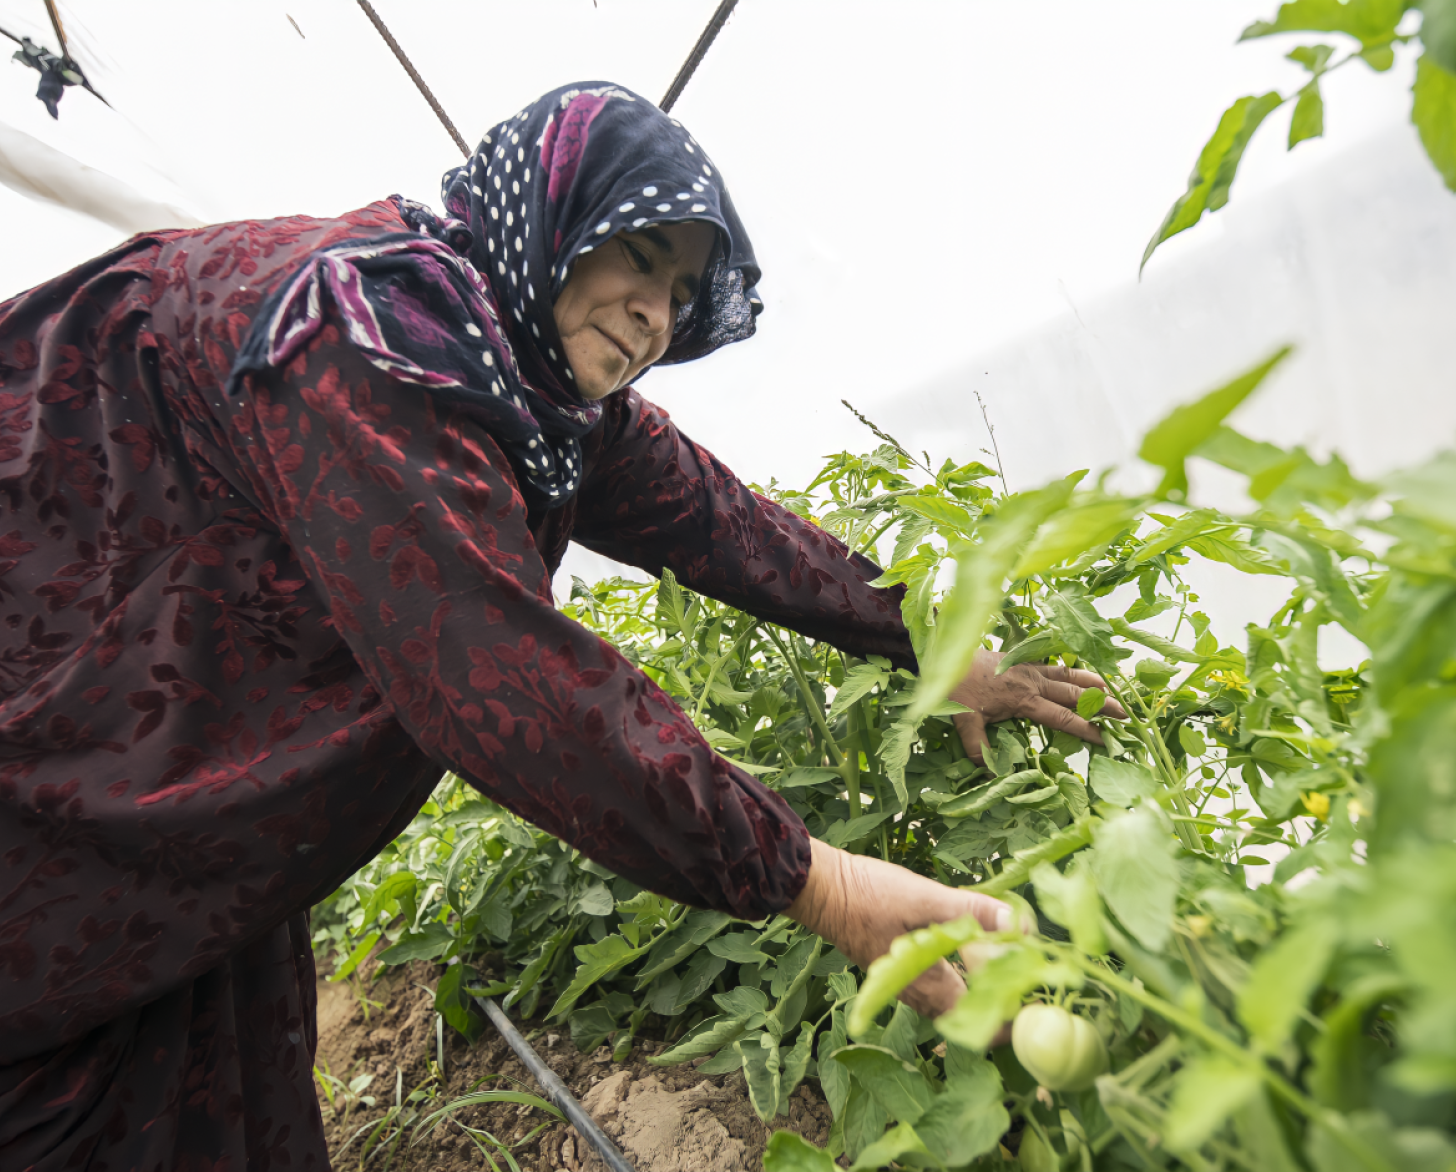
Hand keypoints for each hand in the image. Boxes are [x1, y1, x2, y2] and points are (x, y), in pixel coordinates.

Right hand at [785, 839, 1011, 1017]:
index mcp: (927, 986)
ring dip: (979, 989)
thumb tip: (1023, 926)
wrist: (821, 888)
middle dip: (998, 1005)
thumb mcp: (925, 899)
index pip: (978, 1022)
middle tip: (1027, 980)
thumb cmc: (869, 895)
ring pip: (952, 999)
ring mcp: (904, 982)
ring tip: (1007, 966)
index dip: (1009, 1020)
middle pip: (966, 1015)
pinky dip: (960, 973)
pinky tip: (969, 947)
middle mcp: (916, 994)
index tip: (1035, 1002)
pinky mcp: (897, 967)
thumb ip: (973, 913)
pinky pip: (938, 983)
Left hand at [950, 648, 1126, 762]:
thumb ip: (977, 748)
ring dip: (1093, 683)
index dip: (1085, 729)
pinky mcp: (1024, 660)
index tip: (1105, 739)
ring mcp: (1030, 669)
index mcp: (1024, 700)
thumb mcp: (964, 721)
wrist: (945, 655)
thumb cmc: (956, 689)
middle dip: (1101, 705)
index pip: (1062, 718)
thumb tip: (990, 774)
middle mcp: (1033, 682)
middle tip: (1125, 715)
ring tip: (1115, 691)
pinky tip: (1083, 672)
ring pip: (1069, 675)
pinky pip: (1055, 663)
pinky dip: (1073, 668)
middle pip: (1075, 694)